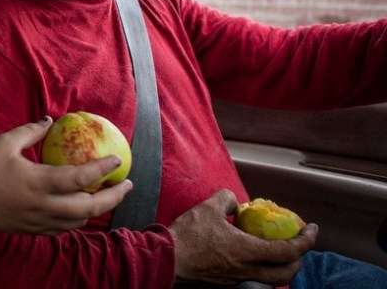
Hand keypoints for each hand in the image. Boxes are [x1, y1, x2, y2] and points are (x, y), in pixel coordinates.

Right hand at [0, 116, 132, 233]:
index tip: (118, 159)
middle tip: (127, 184)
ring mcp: (40, 221)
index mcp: (40, 182)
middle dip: (114, 196)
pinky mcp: (34, 229)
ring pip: (79, 221)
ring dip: (98, 209)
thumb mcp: (5, 143)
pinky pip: (64, 228)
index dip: (102, 168)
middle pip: (90, 207)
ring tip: (108, 196)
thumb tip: (49, 121)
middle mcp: (45, 205)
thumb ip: (30, 131)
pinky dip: (78, 219)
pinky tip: (80, 210)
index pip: (80, 178)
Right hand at [169, 189, 318, 285]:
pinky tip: (252, 256)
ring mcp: (238, 280)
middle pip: (287, 273)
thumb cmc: (188, 234)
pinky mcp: (227, 284)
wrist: (167, 259)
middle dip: (299, 258)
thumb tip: (237, 204)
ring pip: (272, 280)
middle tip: (297, 242)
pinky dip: (263, 269)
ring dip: (282, 266)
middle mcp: (248, 271)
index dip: (306, 240)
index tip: (312, 229)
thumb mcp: (209, 207)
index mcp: (248, 252)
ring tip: (278, 251)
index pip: (289, 251)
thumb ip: (228, 199)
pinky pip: (255, 280)